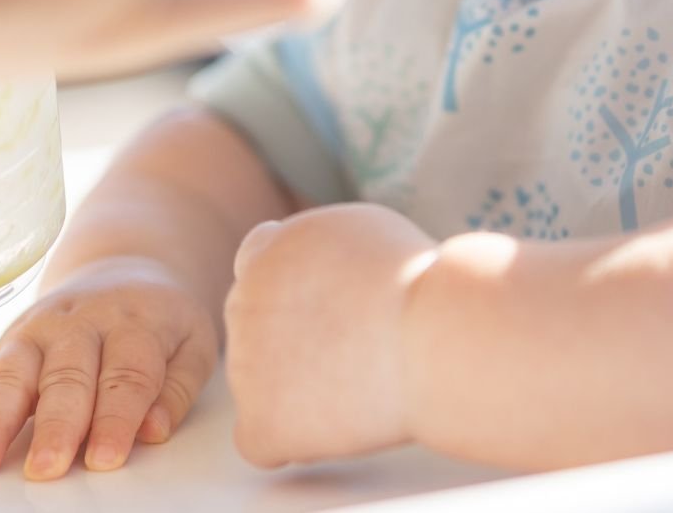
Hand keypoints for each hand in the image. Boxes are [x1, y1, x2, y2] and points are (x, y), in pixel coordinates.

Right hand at [0, 258, 217, 479]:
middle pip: (65, 376)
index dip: (118, 417)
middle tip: (45, 469)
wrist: (126, 267)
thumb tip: (154, 430)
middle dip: (54, 423)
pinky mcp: (3, 347)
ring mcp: (34, 333)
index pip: (126, 375)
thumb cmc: (162, 321)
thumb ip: (177, 386)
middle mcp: (78, 324)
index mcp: (133, 323)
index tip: (107, 458)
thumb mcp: (193, 342)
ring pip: (8, 374)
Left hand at [225, 204, 436, 466]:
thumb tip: (315, 271)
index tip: (323, 305)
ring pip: (260, 384)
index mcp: (267, 251)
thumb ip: (317, 250)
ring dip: (298, 386)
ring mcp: (245, 363)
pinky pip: (257, 442)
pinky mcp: (263, 420)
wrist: (428, 333)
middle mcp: (244, 301)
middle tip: (349, 347)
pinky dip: (288, 440)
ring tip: (360, 378)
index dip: (289, 288)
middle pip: (254, 324)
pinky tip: (329, 424)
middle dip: (291, 336)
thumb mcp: (356, 230)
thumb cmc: (413, 281)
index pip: (254, 265)